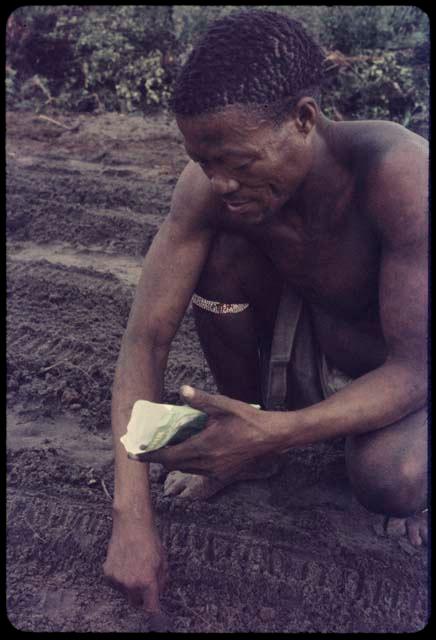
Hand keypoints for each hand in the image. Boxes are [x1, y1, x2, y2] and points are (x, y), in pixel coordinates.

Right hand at [103, 510, 167, 617]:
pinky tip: (125, 561)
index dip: (153, 609)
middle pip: (136, 602)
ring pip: (125, 591)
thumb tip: (159, 592)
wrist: (131, 524)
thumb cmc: (149, 539)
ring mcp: (118, 579)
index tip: (154, 608)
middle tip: (143, 581)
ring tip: (133, 565)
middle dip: (141, 596)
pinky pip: (115, 582)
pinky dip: (120, 576)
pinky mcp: (108, 573)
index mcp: (147, 581)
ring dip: (129, 585)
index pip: (150, 607)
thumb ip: (162, 580)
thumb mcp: (162, 560)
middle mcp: (131, 583)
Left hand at [138, 385, 276, 480]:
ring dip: (174, 461)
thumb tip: (182, 389)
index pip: (167, 455)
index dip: (148, 456)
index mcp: (203, 447)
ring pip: (185, 469)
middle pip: (173, 465)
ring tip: (167, 448)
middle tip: (147, 448)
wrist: (271, 436)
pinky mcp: (222, 474)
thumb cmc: (247, 419)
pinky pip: (198, 471)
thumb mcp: (224, 405)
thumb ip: (201, 399)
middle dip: (159, 458)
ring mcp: (215, 471)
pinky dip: (189, 463)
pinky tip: (190, 451)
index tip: (132, 454)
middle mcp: (206, 463)